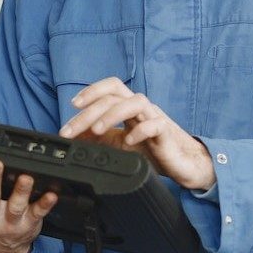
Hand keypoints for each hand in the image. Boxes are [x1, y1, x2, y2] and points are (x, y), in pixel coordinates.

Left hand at [58, 77, 215, 190]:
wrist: (182, 164)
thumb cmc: (152, 150)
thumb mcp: (118, 143)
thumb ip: (98, 137)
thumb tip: (74, 135)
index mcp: (129, 107)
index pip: (111, 87)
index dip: (92, 91)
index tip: (73, 105)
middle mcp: (141, 108)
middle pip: (114, 97)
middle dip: (89, 112)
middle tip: (70, 130)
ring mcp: (154, 118)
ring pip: (134, 103)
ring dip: (111, 115)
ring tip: (96, 130)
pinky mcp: (166, 133)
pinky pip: (155, 125)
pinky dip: (140, 131)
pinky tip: (128, 141)